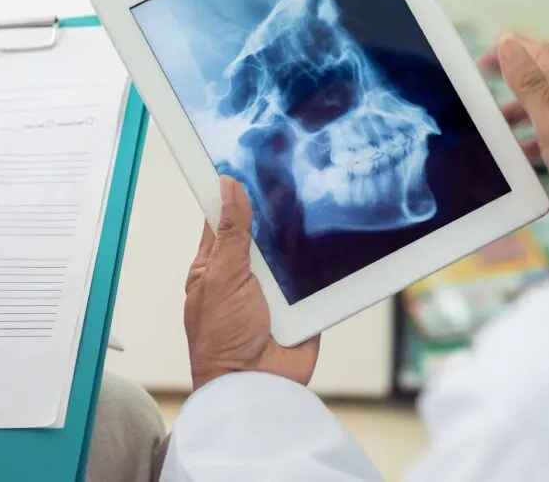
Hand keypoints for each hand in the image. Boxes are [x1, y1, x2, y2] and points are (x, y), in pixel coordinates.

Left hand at [184, 177, 318, 390]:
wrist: (256, 387)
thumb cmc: (221, 340)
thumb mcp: (221, 277)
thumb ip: (230, 233)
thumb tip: (228, 187)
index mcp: (214, 263)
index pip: (223, 216)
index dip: (233, 191)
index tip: (249, 160)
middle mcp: (245, 272)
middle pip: (263, 229)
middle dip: (276, 210)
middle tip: (293, 172)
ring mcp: (274, 288)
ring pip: (291, 250)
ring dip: (300, 237)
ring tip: (317, 197)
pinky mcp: (300, 303)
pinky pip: (314, 276)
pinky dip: (322, 263)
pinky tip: (334, 236)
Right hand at [480, 34, 548, 242]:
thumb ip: (530, 84)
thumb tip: (508, 44)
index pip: (545, 54)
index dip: (515, 47)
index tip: (487, 47)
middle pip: (545, 78)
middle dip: (513, 76)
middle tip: (483, 76)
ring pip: (545, 106)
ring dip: (518, 109)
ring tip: (494, 121)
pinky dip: (530, 135)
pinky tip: (518, 150)